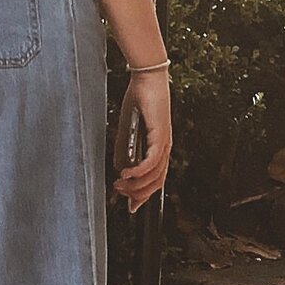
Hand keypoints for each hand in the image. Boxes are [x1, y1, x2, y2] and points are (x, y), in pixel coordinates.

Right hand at [113, 72, 170, 208]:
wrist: (146, 78)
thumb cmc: (138, 100)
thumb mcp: (127, 129)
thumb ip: (124, 149)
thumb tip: (119, 168)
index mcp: (159, 147)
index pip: (155, 179)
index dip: (143, 195)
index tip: (130, 206)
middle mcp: (165, 148)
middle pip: (157, 182)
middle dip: (138, 194)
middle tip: (120, 194)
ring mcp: (165, 142)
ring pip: (154, 175)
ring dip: (136, 184)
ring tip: (119, 184)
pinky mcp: (160, 135)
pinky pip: (152, 161)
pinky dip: (139, 171)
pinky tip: (127, 173)